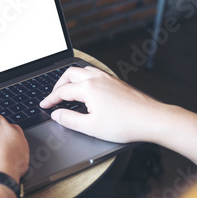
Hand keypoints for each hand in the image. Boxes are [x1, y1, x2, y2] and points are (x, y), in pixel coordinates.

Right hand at [40, 66, 163, 142]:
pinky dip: (83, 78)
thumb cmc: (126, 124)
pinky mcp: (116, 82)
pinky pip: (94, 73)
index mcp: (88, 88)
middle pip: (69, 74)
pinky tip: (86, 89)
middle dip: (58, 84)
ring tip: (67, 90)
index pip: (62, 91)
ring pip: (82, 70)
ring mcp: (108, 78)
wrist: (152, 119)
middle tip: (53, 96)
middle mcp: (97, 78)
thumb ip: (69, 120)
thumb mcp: (91, 127)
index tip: (44, 105)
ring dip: (71, 79)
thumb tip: (57, 114)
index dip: (50, 99)